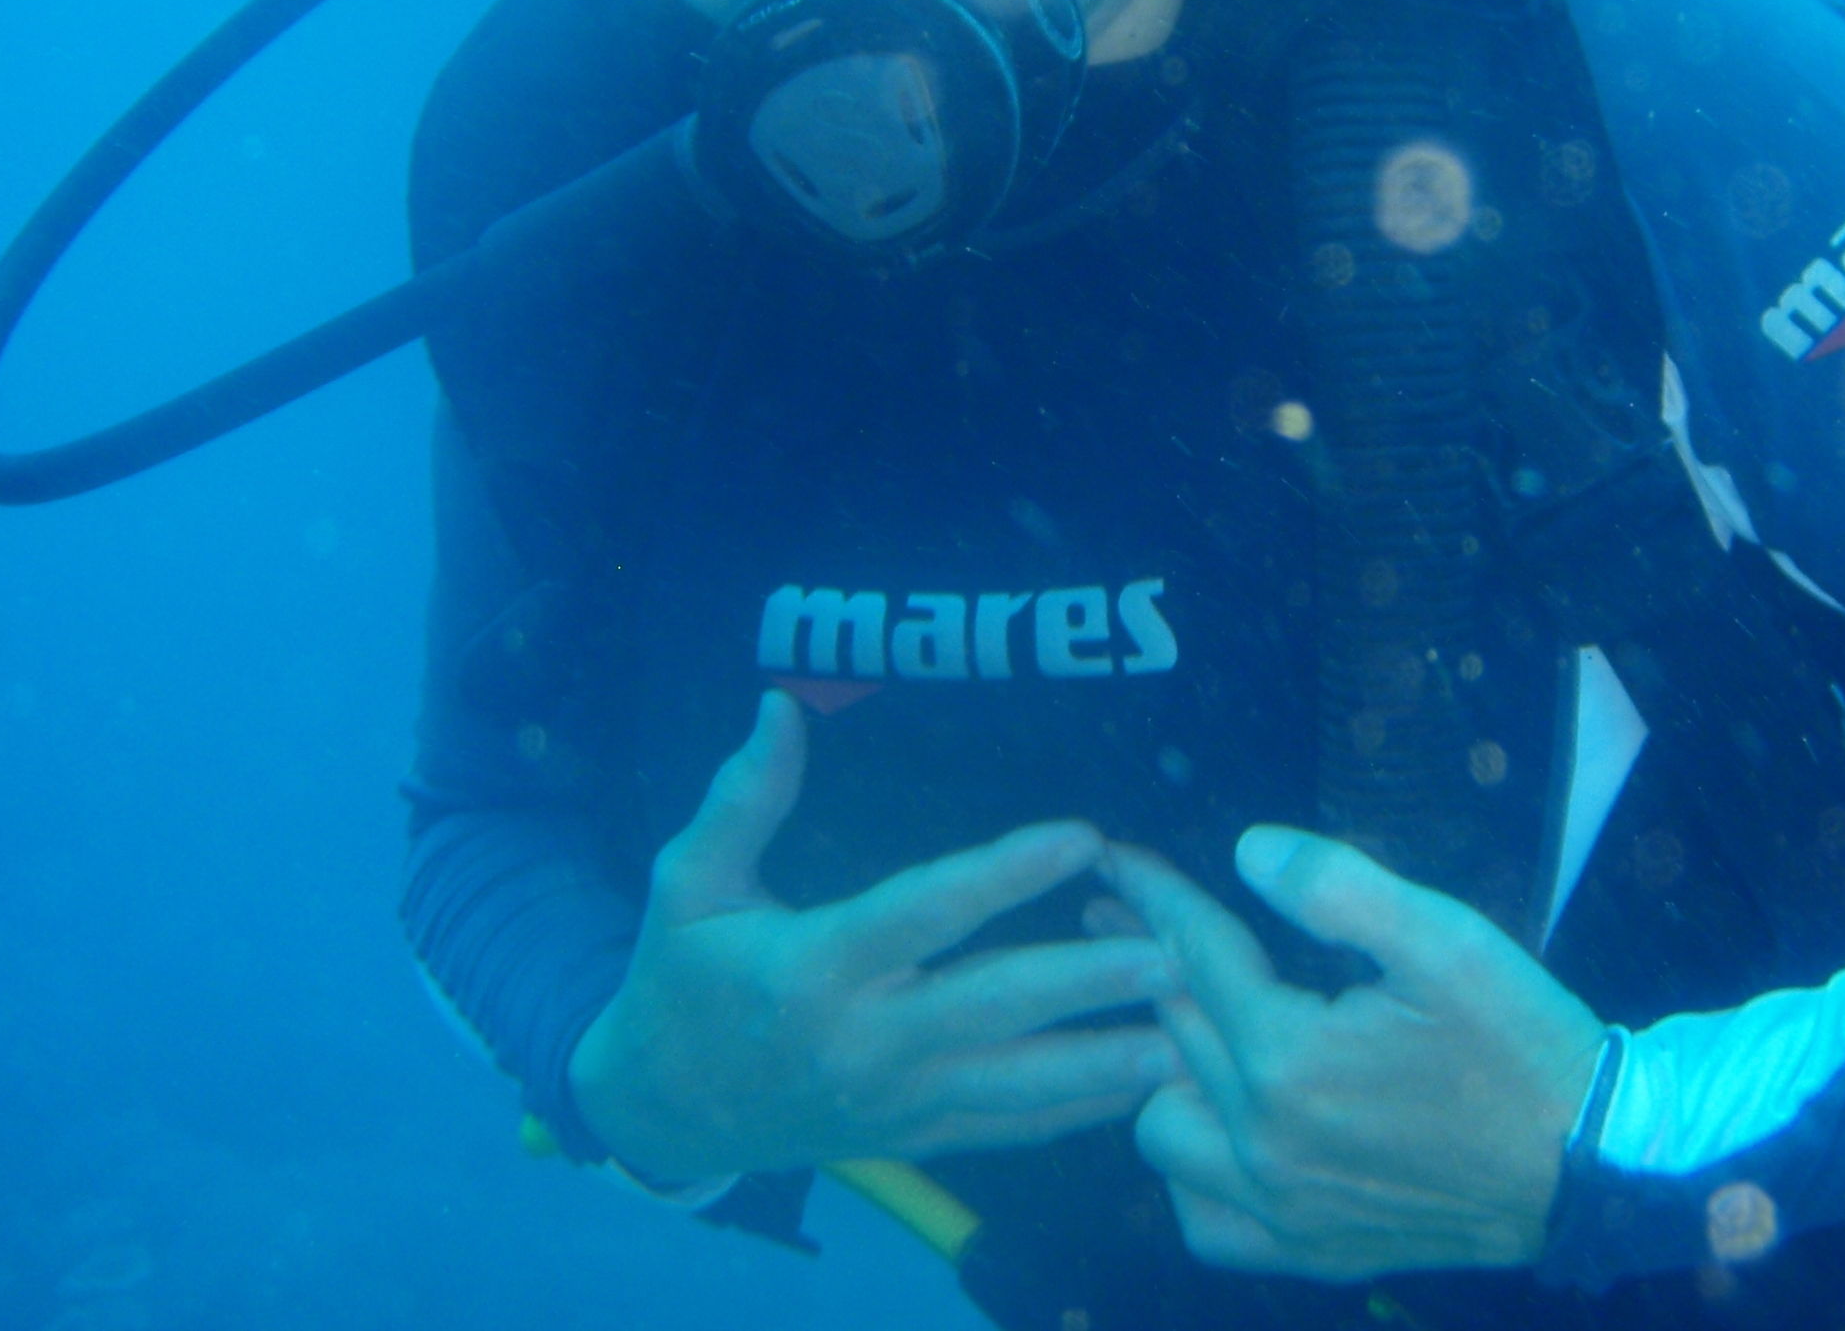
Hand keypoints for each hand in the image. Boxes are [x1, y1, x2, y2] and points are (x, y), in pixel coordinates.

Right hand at [569, 689, 1179, 1181]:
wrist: (663, 1110)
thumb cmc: (682, 980)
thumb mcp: (687, 884)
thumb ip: (741, 798)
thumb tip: (779, 705)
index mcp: (813, 970)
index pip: (925, 914)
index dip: (1006, 876)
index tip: (1082, 838)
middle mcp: (863, 1042)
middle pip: (993, 1009)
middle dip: (1087, 983)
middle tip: (1169, 954)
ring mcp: (894, 1101)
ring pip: (1017, 1087)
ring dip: (1104, 1063)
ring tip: (1181, 1035)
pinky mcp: (914, 1138)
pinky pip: (1008, 1130)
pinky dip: (1078, 1114)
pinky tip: (1139, 1086)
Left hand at [1101, 829, 1606, 1280]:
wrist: (1591, 1162)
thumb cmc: (1521, 1039)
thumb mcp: (1445, 937)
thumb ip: (1338, 886)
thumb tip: (1249, 851)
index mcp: (1289, 1059)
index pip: (1195, 957)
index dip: (1155, 896)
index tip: (1114, 862)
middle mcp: (1267, 1143)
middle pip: (1173, 1031)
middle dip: (1150, 962)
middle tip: (1127, 919)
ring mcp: (1285, 1208)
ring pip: (1165, 1131)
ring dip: (1169, 1071)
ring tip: (1195, 1026)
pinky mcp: (1312, 1251)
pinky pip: (1206, 1220)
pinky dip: (1198, 1173)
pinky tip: (1224, 1130)